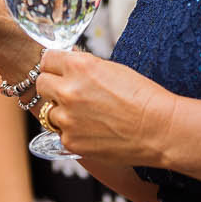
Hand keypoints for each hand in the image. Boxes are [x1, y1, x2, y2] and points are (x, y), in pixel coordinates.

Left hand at [36, 48, 173, 167]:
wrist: (158, 129)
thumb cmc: (142, 97)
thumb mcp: (111, 69)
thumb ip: (83, 67)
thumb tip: (66, 66)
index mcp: (78, 66)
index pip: (46, 59)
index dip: (55, 65)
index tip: (60, 71)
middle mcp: (67, 90)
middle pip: (41, 84)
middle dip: (53, 86)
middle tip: (71, 93)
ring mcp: (67, 119)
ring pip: (48, 112)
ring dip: (62, 112)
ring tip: (87, 115)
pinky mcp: (70, 142)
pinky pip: (61, 133)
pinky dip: (73, 132)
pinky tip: (94, 131)